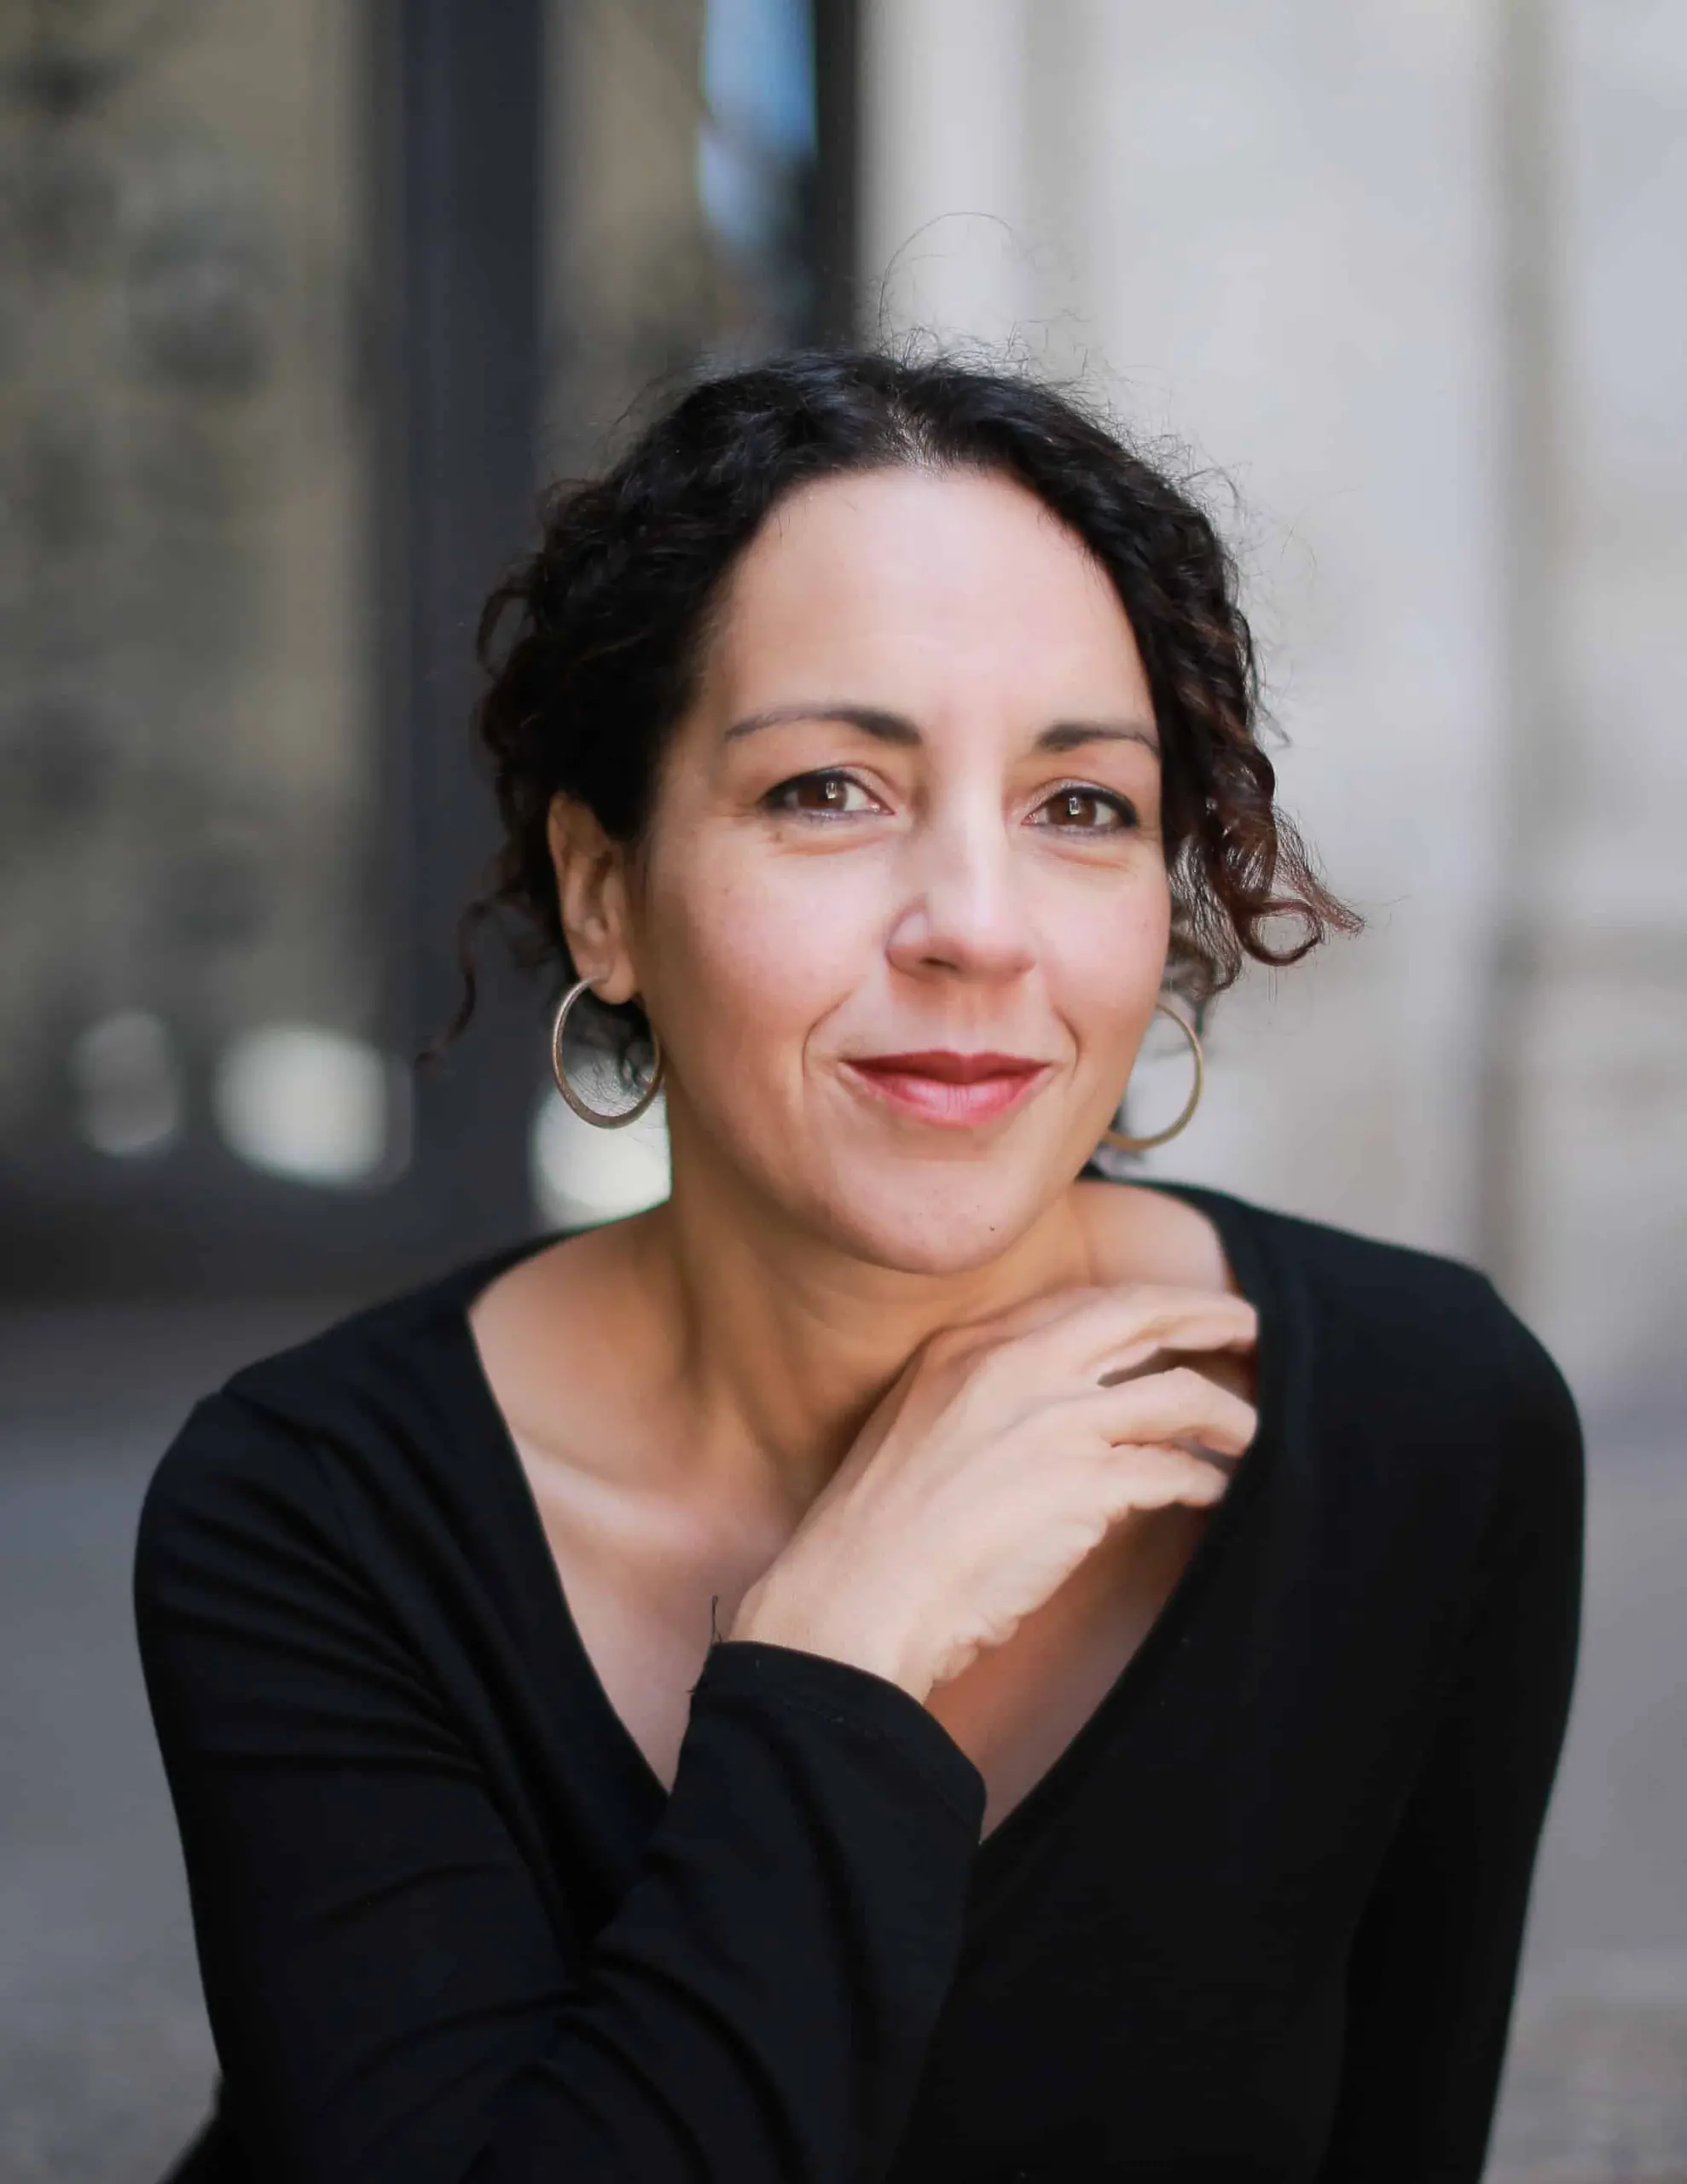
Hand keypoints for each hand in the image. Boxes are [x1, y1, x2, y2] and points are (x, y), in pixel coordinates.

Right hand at [728, 1284, 1257, 1703]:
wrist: (855, 1599)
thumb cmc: (875, 1536)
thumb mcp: (914, 1426)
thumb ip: (978, 1397)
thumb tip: (1047, 1408)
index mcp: (964, 1348)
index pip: (1077, 1303)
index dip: (1138, 1305)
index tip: (1171, 1312)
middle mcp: (1013, 1368)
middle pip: (1138, 1317)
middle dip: (1203, 1317)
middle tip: (1244, 1327)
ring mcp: (1053, 1423)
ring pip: (1177, 1395)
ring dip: (1225, 1414)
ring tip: (1247, 1432)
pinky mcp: (1084, 1488)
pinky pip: (1173, 1472)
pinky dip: (1203, 1482)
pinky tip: (1212, 1494)